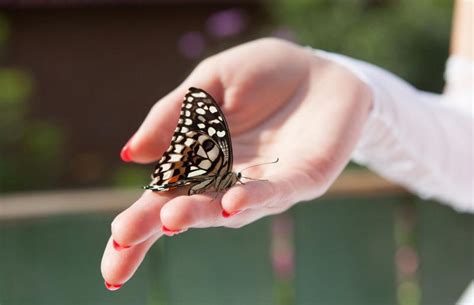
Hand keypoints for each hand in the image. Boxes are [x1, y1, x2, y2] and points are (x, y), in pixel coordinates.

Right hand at [100, 38, 371, 287]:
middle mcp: (229, 179)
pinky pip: (275, 191)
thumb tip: (131, 154)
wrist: (318, 68)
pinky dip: (252, 197)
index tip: (115, 242)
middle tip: (123, 242)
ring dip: (200, 212)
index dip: (139, 219)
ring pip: (229, 205)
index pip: (163, 193)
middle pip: (188, 209)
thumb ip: (174, 115)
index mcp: (202, 159)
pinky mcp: (300, 178)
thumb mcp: (209, 83)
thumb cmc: (263, 74)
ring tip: (169, 218)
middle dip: (156, 227)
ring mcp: (264, 184)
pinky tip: (232, 203)